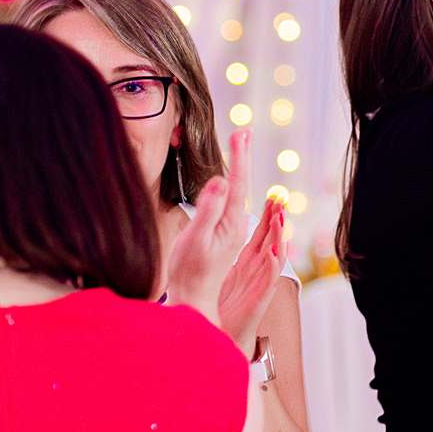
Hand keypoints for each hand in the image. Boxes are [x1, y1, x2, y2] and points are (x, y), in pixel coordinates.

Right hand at [165, 131, 252, 322]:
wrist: (192, 299)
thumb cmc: (189, 271)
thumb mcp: (195, 239)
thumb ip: (208, 210)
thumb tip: (220, 182)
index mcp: (231, 223)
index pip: (237, 182)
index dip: (239, 157)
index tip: (240, 133)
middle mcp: (235, 224)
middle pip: (240, 184)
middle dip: (242, 156)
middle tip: (243, 132)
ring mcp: (230, 230)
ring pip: (236, 192)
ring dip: (237, 168)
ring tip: (239, 146)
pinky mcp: (222, 234)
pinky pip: (229, 202)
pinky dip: (229, 184)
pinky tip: (227, 180)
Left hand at [216, 197, 285, 358]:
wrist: (221, 332)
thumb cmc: (224, 304)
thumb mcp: (225, 271)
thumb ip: (225, 252)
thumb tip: (217, 230)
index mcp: (250, 262)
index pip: (262, 234)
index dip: (268, 217)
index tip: (272, 198)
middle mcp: (259, 271)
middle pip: (272, 241)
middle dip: (277, 222)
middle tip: (279, 202)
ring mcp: (261, 284)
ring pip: (275, 257)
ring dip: (278, 239)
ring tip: (279, 221)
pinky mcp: (259, 299)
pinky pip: (268, 280)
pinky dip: (271, 266)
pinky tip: (270, 253)